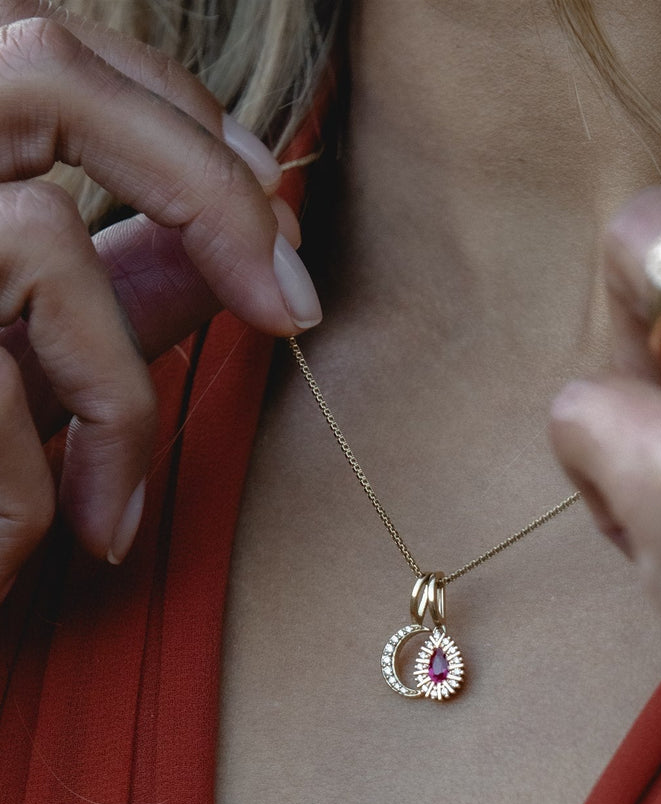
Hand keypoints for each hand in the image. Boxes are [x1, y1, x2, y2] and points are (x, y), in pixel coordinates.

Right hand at [0, 0, 317, 587]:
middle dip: (207, 189)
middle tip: (295, 310)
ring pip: (37, 241)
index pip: (64, 55)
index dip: (187, 120)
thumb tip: (267, 238)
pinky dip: (27, 482)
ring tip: (114, 518)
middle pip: (48, 73)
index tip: (275, 214)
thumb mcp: (23, 349)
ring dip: (116, 406)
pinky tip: (17, 553)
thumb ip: (131, 279)